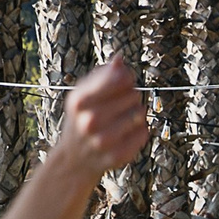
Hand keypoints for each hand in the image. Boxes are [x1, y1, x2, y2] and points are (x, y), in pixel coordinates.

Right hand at [49, 58, 147, 177]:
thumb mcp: (83, 94)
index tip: (122, 82)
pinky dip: (139, 131)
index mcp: (79, 102)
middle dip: (130, 96)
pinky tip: (126, 133)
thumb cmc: (82, 118)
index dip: (125, 78)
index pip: (120, 78)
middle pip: (133, 94)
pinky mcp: (117, 156)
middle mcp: (89, 121)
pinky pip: (144, 132)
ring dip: (136, 113)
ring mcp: (103, 141)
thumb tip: (120, 59)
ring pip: (140, 113)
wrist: (74, 159)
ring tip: (122, 118)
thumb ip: (102, 75)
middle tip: (119, 105)